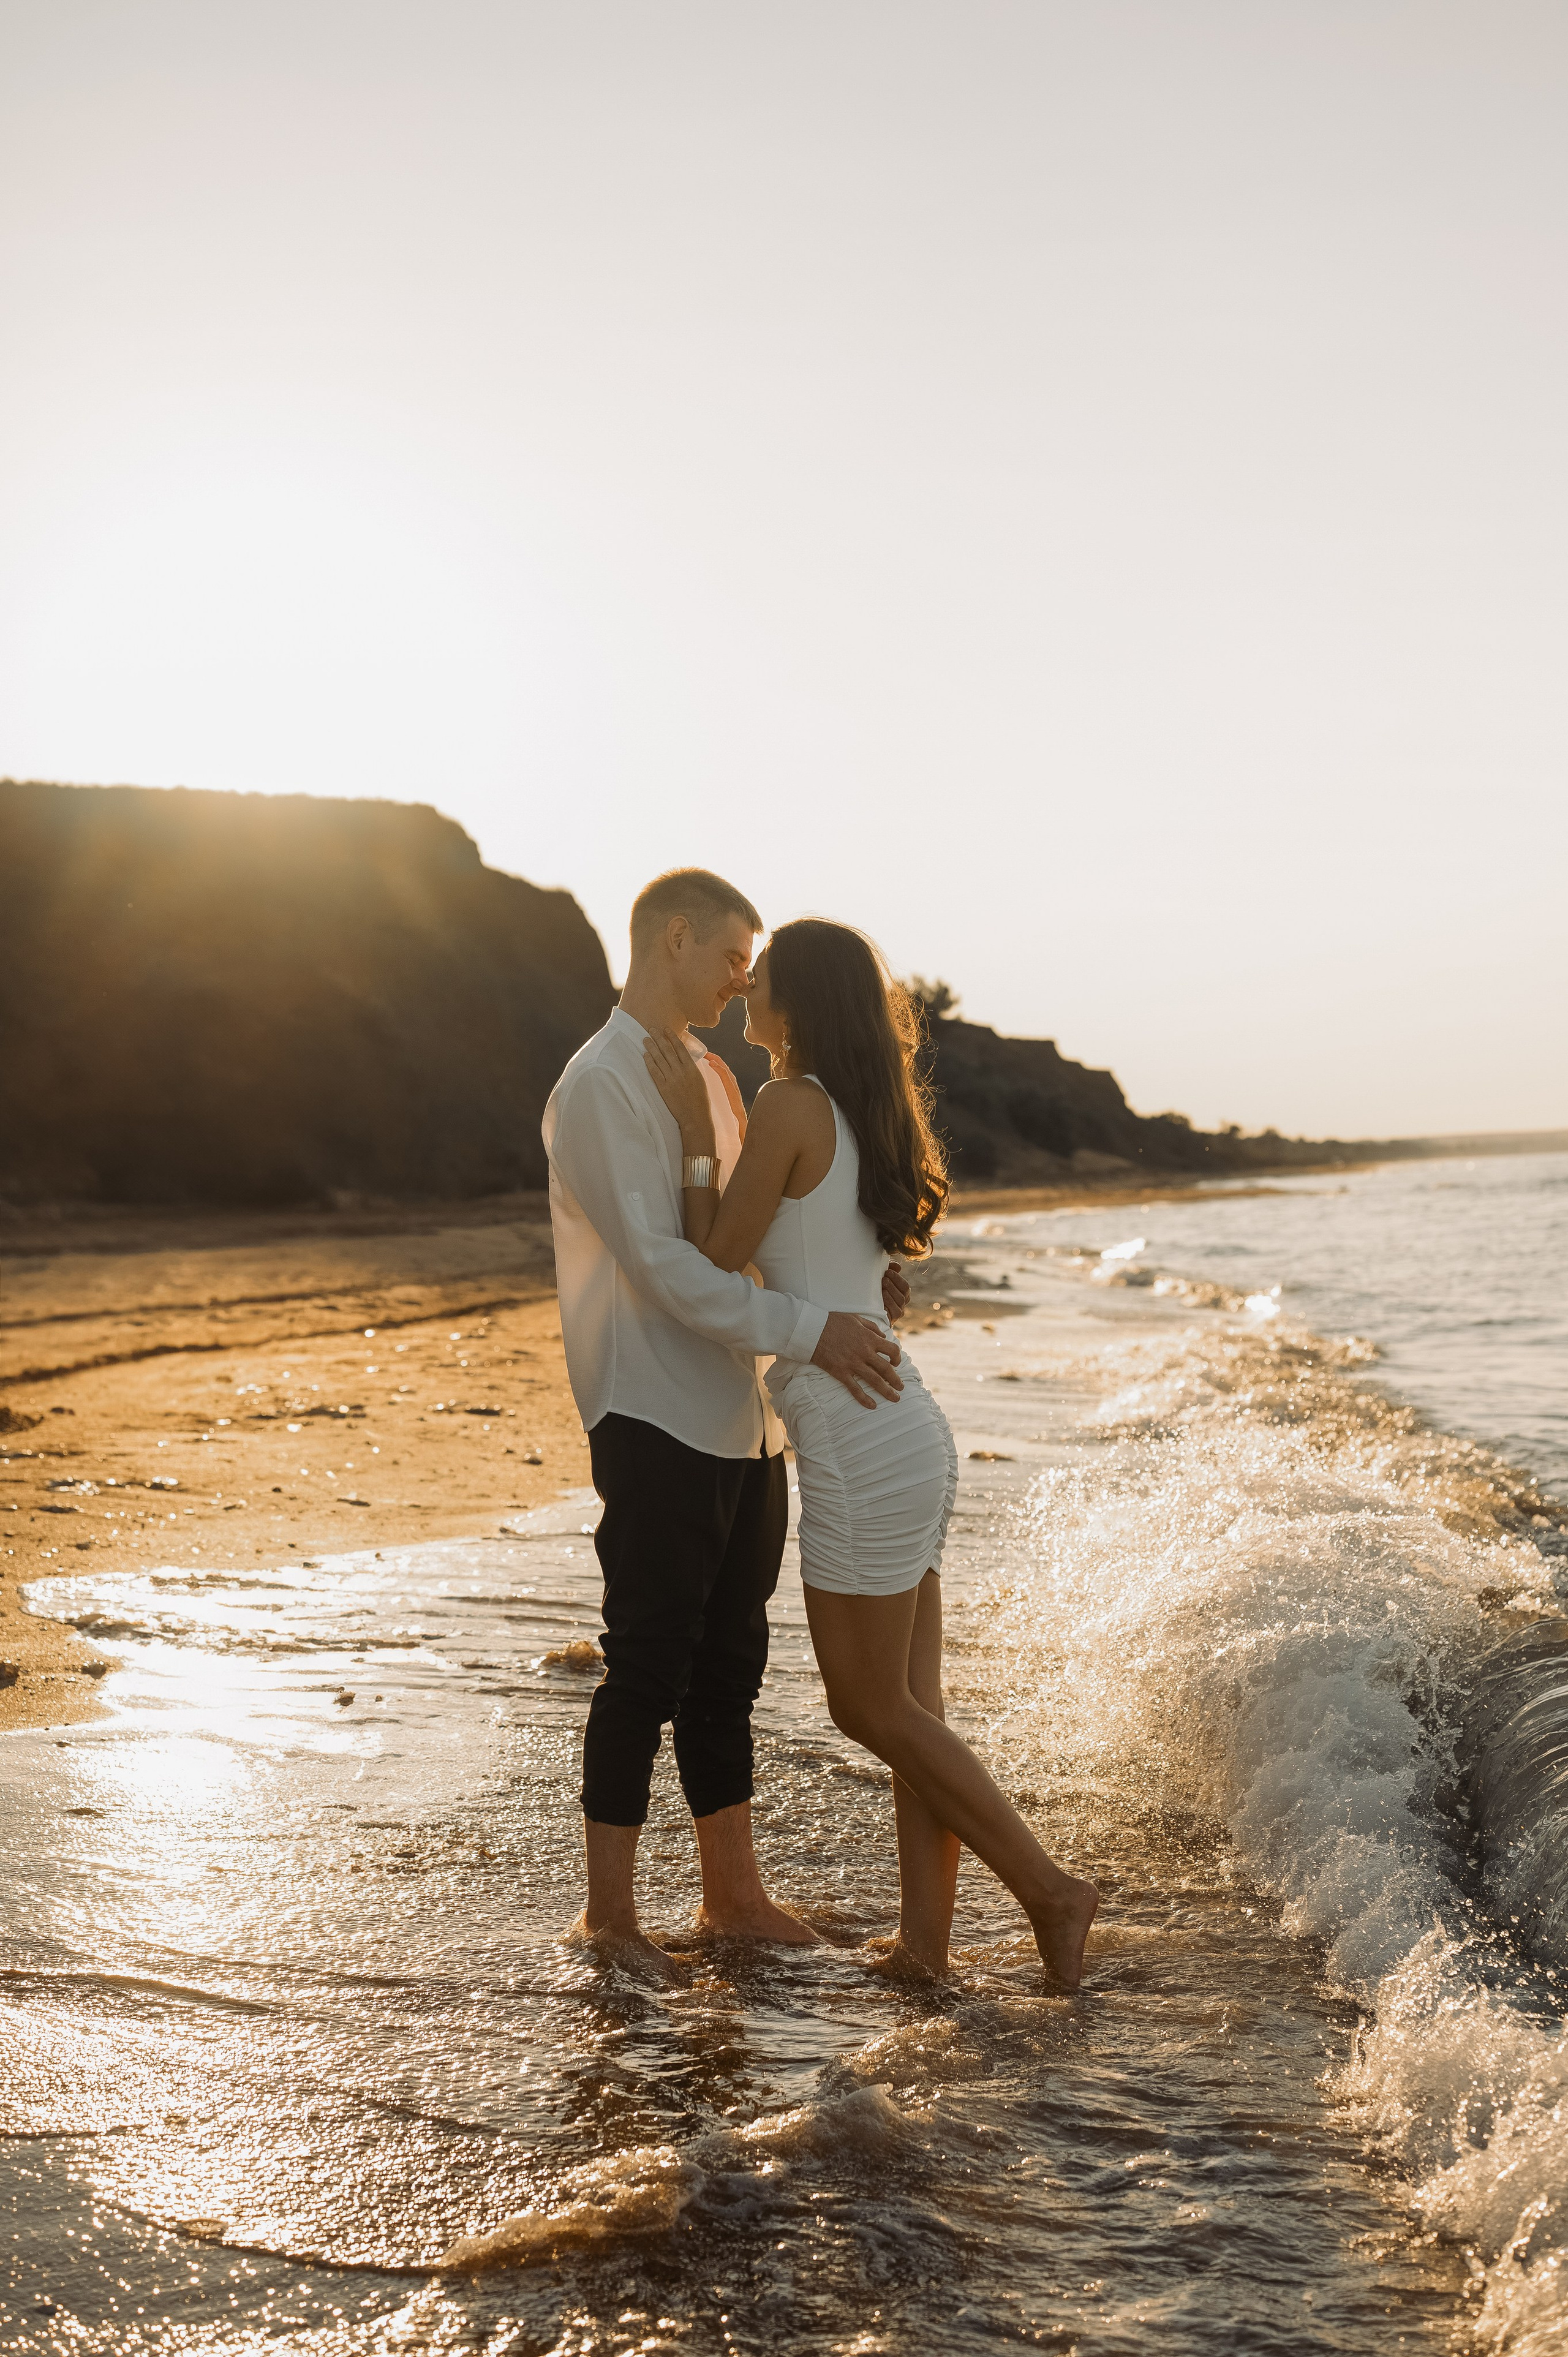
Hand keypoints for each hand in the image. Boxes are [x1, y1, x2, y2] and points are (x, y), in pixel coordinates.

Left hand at [643, 1028, 716, 1150]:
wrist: (695, 1116)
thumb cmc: (700, 1100)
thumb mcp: (700, 1080)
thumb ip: (691, 1068)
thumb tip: (685, 1058)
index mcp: (691, 1068)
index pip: (680, 1048)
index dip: (672, 1037)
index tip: (666, 1029)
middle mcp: (681, 1071)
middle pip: (667, 1050)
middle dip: (659, 1038)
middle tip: (651, 1029)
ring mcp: (671, 1079)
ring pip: (659, 1059)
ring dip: (652, 1047)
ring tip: (646, 1039)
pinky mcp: (664, 1088)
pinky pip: (655, 1072)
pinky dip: (649, 1062)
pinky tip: (645, 1055)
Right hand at [811, 1311, 903, 1408]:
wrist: (812, 1329)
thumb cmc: (833, 1322)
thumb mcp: (856, 1318)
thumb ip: (871, 1327)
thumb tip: (883, 1335)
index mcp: (869, 1338)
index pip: (892, 1350)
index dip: (897, 1358)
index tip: (896, 1363)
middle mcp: (864, 1352)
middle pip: (886, 1369)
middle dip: (896, 1380)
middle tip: (901, 1387)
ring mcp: (853, 1364)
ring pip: (875, 1381)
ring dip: (887, 1391)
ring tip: (895, 1398)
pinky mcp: (841, 1372)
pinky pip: (855, 1388)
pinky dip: (864, 1398)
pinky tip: (872, 1405)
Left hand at [881, 1260, 909, 1323]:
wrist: (869, 1311)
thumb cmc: (877, 1291)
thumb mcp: (883, 1279)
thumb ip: (891, 1271)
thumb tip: (898, 1266)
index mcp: (903, 1293)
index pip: (904, 1286)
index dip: (897, 1278)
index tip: (888, 1271)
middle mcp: (902, 1304)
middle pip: (902, 1296)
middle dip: (893, 1286)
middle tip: (884, 1279)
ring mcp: (897, 1313)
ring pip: (898, 1305)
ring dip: (890, 1297)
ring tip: (882, 1290)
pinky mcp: (891, 1321)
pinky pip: (891, 1315)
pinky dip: (887, 1309)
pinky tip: (881, 1304)